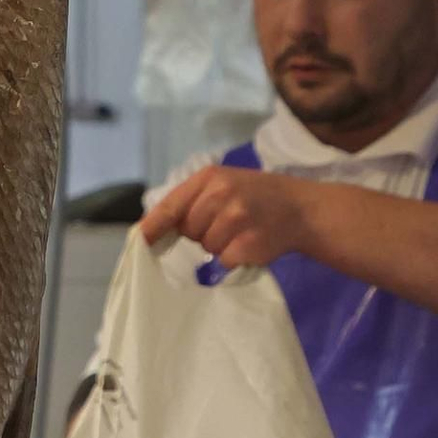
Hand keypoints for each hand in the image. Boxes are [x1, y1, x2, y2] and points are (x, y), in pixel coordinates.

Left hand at [140, 166, 313, 269]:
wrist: (300, 208)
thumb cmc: (254, 195)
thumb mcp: (223, 183)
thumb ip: (191, 200)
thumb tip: (153, 229)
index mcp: (209, 177)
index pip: (170, 206)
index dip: (151, 227)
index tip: (137, 243)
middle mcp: (221, 194)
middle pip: (187, 230)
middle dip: (199, 233)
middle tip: (223, 225)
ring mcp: (237, 218)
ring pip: (205, 247)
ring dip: (217, 246)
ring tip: (238, 234)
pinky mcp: (249, 243)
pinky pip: (223, 260)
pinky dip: (231, 259)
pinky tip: (247, 245)